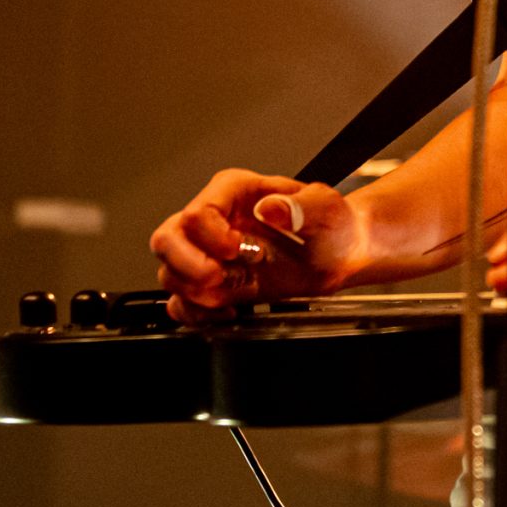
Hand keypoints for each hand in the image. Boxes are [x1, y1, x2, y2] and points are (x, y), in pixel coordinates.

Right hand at [150, 170, 362, 319]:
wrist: (340, 255)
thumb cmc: (331, 226)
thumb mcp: (327, 210)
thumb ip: (302, 206)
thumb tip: (271, 209)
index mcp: (234, 192)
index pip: (197, 213)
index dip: (212, 237)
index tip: (239, 250)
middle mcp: (214, 221)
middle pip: (166, 240)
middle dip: (188, 267)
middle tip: (219, 278)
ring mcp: (208, 254)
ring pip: (169, 273)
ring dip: (197, 293)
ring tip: (235, 292)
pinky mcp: (213, 285)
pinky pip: (181, 303)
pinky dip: (197, 314)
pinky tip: (229, 310)